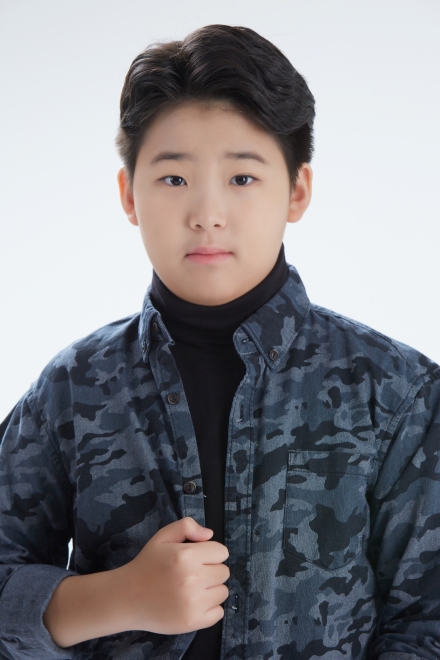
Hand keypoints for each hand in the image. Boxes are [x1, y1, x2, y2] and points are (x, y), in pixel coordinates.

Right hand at [117, 517, 229, 633]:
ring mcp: (193, 603)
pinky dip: (209, 609)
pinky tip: (193, 604)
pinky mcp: (193, 622)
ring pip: (223, 592)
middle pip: (224, 572)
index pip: (222, 552)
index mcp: (186, 556)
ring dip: (211, 590)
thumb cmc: (147, 564)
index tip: (197, 558)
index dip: (210, 553)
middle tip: (192, 574)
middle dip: (211, 570)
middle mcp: (192, 579)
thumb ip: (187, 526)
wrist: (127, 597)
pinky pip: (219, 613)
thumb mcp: (163, 537)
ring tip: (192, 589)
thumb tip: (209, 534)